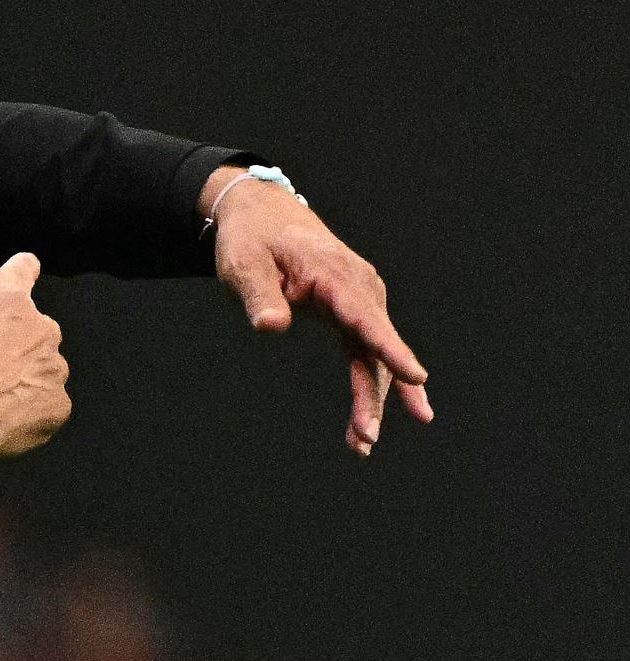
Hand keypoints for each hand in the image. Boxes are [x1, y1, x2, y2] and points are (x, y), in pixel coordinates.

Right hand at [0, 253, 70, 458]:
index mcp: (9, 304)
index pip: (22, 271)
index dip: (23, 268)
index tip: (27, 266)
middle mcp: (41, 331)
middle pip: (34, 327)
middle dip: (16, 338)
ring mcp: (53, 370)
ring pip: (44, 366)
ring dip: (27, 373)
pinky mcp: (58, 406)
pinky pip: (48, 401)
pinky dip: (32, 405)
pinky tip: (7, 414)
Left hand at [203, 166, 433, 455]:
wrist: (263, 216)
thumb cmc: (253, 239)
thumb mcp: (244, 263)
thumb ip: (259, 295)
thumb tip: (270, 326)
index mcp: (335, 273)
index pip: (366, 316)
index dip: (390, 348)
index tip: (416, 378)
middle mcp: (359, 287)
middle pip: (375, 345)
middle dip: (376, 392)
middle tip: (366, 436)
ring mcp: (361, 301)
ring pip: (374, 356)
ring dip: (371, 399)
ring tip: (362, 443)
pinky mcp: (353, 312)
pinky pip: (366, 354)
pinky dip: (369, 386)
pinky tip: (367, 425)